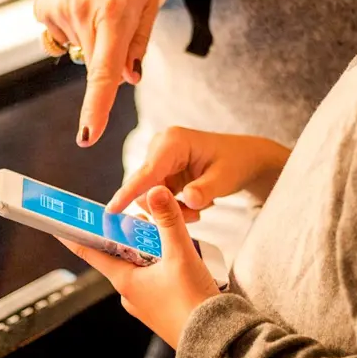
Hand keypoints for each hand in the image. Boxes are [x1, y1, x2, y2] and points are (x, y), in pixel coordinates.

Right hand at [34, 0, 159, 147]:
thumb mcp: (149, 1)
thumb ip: (138, 44)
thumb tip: (128, 80)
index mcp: (114, 13)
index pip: (104, 72)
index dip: (96, 107)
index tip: (87, 135)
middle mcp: (81, 13)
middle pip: (94, 64)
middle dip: (107, 54)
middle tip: (115, 16)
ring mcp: (57, 10)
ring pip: (78, 50)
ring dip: (89, 36)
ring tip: (96, 0)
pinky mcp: (42, 8)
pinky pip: (61, 36)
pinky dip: (72, 26)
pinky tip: (79, 0)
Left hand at [59, 186, 220, 348]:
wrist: (215, 341)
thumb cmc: (193, 304)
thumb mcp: (182, 255)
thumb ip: (169, 221)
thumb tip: (155, 193)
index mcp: (125, 281)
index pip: (91, 253)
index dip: (75, 237)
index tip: (59, 225)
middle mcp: (130, 294)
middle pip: (121, 255)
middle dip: (131, 237)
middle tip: (146, 222)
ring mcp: (145, 304)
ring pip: (140, 268)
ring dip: (152, 252)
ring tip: (172, 242)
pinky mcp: (161, 310)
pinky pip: (155, 281)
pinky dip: (163, 268)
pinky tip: (181, 264)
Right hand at [107, 127, 289, 221]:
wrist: (245, 159)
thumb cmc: (237, 163)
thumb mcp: (225, 179)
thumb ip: (204, 191)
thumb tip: (187, 201)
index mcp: (173, 142)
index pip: (147, 172)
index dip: (129, 193)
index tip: (111, 210)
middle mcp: (160, 147)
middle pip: (145, 188)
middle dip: (165, 208)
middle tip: (196, 215)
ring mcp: (159, 159)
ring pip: (151, 196)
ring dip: (172, 210)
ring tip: (199, 209)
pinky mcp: (162, 171)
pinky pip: (157, 197)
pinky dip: (174, 207)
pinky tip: (194, 204)